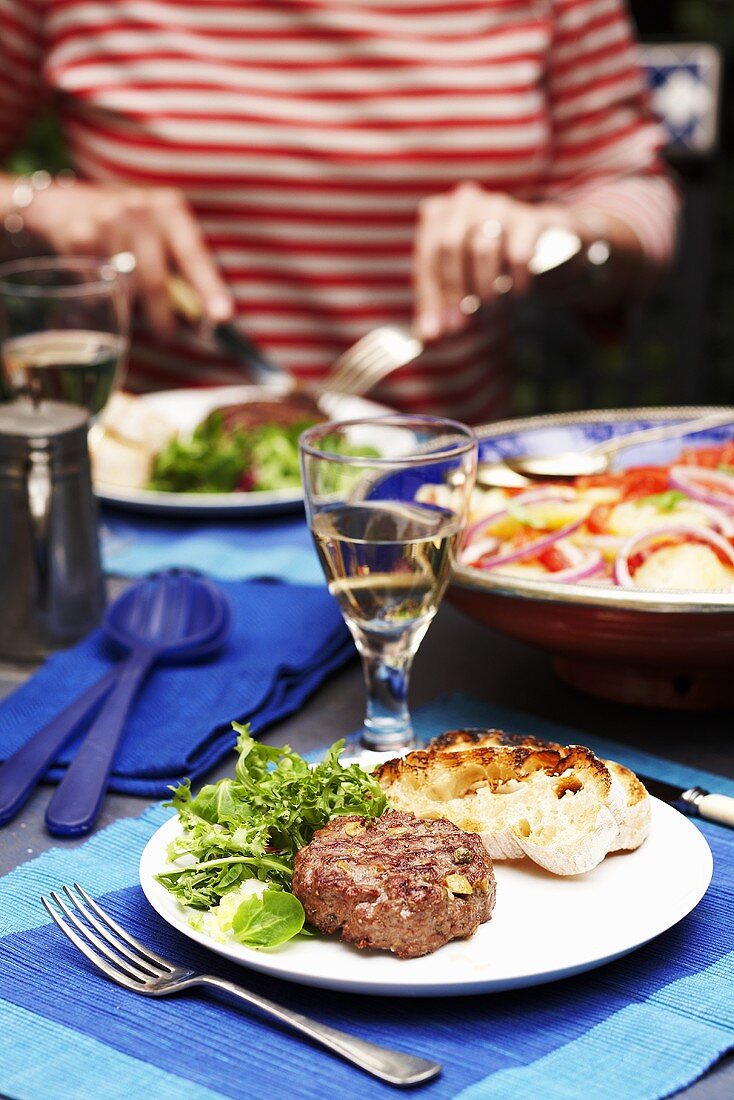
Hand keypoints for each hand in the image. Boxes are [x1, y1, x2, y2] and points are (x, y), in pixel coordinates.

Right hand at [24, 180, 232, 334]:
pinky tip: (97, 278)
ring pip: (125, 287)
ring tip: (128, 298)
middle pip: (155, 279)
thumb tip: (200, 316)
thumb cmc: (130, 229)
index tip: (222, 316)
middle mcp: (140, 209)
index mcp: (170, 209)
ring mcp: (107, 220)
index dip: (209, 288)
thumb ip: (181, 269)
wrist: (68, 204)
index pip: (193, 255)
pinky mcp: (80, 235)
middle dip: (163, 317)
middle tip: (167, 336)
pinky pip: (97, 284)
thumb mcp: (160, 234)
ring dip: (130, 303)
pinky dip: (100, 292)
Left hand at [413, 182, 589, 341]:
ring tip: (492, 308)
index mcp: (439, 214)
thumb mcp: (458, 284)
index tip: (441, 329)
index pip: (427, 256)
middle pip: (450, 246)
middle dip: (456, 290)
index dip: (432, 295)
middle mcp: (465, 202)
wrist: (541, 244)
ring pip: (482, 248)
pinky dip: (515, 280)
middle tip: (465, 324)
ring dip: (485, 287)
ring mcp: (498, 205)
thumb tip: (429, 335)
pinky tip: (518, 292)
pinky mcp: (530, 218)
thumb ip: (440, 307)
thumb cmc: (487, 265)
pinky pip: (518, 254)